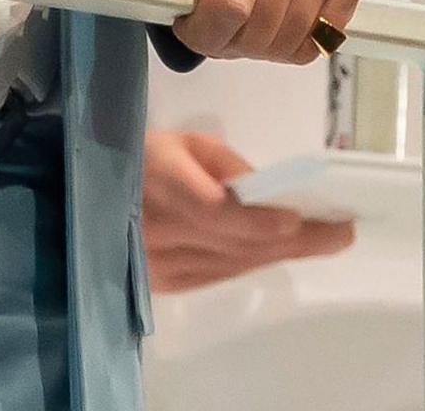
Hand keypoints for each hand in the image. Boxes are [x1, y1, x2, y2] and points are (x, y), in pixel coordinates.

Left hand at [136, 0, 361, 62]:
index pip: (230, 6)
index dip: (203, 33)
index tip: (186, 25)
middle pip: (260, 32)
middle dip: (225, 41)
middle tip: (209, 22)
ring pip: (289, 43)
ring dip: (255, 47)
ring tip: (237, 19)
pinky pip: (317, 43)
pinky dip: (288, 45)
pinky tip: (269, 17)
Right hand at [141, 128, 354, 290]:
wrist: (85, 196)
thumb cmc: (137, 156)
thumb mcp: (181, 142)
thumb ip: (225, 165)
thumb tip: (268, 194)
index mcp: (155, 181)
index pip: (212, 212)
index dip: (258, 222)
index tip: (298, 219)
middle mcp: (155, 230)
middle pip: (235, 244)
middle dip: (293, 241)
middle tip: (339, 233)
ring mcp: (158, 264)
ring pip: (232, 264)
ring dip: (279, 254)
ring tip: (321, 240)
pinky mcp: (163, 283)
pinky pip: (218, 275)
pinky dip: (251, 262)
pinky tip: (276, 251)